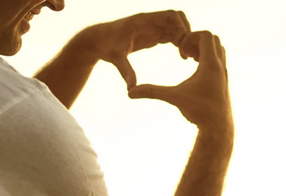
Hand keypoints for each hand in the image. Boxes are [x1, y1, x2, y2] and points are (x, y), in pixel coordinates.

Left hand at [77, 11, 194, 89]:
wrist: (98, 41)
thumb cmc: (106, 46)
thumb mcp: (116, 59)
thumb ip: (126, 72)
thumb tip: (131, 89)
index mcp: (143, 21)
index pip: (171, 16)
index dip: (181, 29)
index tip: (181, 47)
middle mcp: (150, 21)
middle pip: (178, 18)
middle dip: (187, 33)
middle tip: (187, 52)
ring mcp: (152, 27)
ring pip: (177, 26)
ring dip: (185, 39)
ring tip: (186, 57)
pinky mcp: (152, 34)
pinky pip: (172, 34)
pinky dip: (180, 42)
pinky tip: (182, 57)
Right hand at [128, 31, 231, 130]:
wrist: (218, 128)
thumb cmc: (199, 112)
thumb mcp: (174, 98)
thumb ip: (152, 92)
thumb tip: (130, 92)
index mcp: (211, 65)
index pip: (206, 35)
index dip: (191, 37)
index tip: (181, 50)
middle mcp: (221, 67)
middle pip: (214, 39)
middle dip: (198, 41)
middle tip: (185, 52)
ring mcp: (224, 73)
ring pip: (218, 49)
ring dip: (204, 49)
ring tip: (190, 59)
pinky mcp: (224, 81)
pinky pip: (219, 60)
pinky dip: (208, 59)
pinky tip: (196, 70)